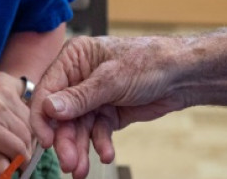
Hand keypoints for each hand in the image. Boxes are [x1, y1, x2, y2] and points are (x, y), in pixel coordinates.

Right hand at [0, 72, 31, 171]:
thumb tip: (9, 120)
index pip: (28, 104)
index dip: (28, 123)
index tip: (25, 135)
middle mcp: (1, 91)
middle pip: (29, 121)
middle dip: (28, 140)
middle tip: (23, 154)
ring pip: (25, 136)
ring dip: (23, 153)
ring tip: (18, 163)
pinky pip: (16, 148)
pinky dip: (18, 160)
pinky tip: (13, 167)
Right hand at [29, 35, 185, 178]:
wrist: (183, 75)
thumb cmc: (149, 61)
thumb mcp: (112, 79)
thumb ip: (80, 97)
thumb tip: (49, 108)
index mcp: (73, 59)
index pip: (47, 89)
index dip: (43, 117)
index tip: (46, 141)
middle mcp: (78, 78)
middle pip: (62, 114)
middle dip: (66, 140)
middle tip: (69, 163)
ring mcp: (93, 97)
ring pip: (78, 127)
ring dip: (80, 148)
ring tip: (82, 169)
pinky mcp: (107, 113)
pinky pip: (98, 132)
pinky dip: (101, 144)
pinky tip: (106, 154)